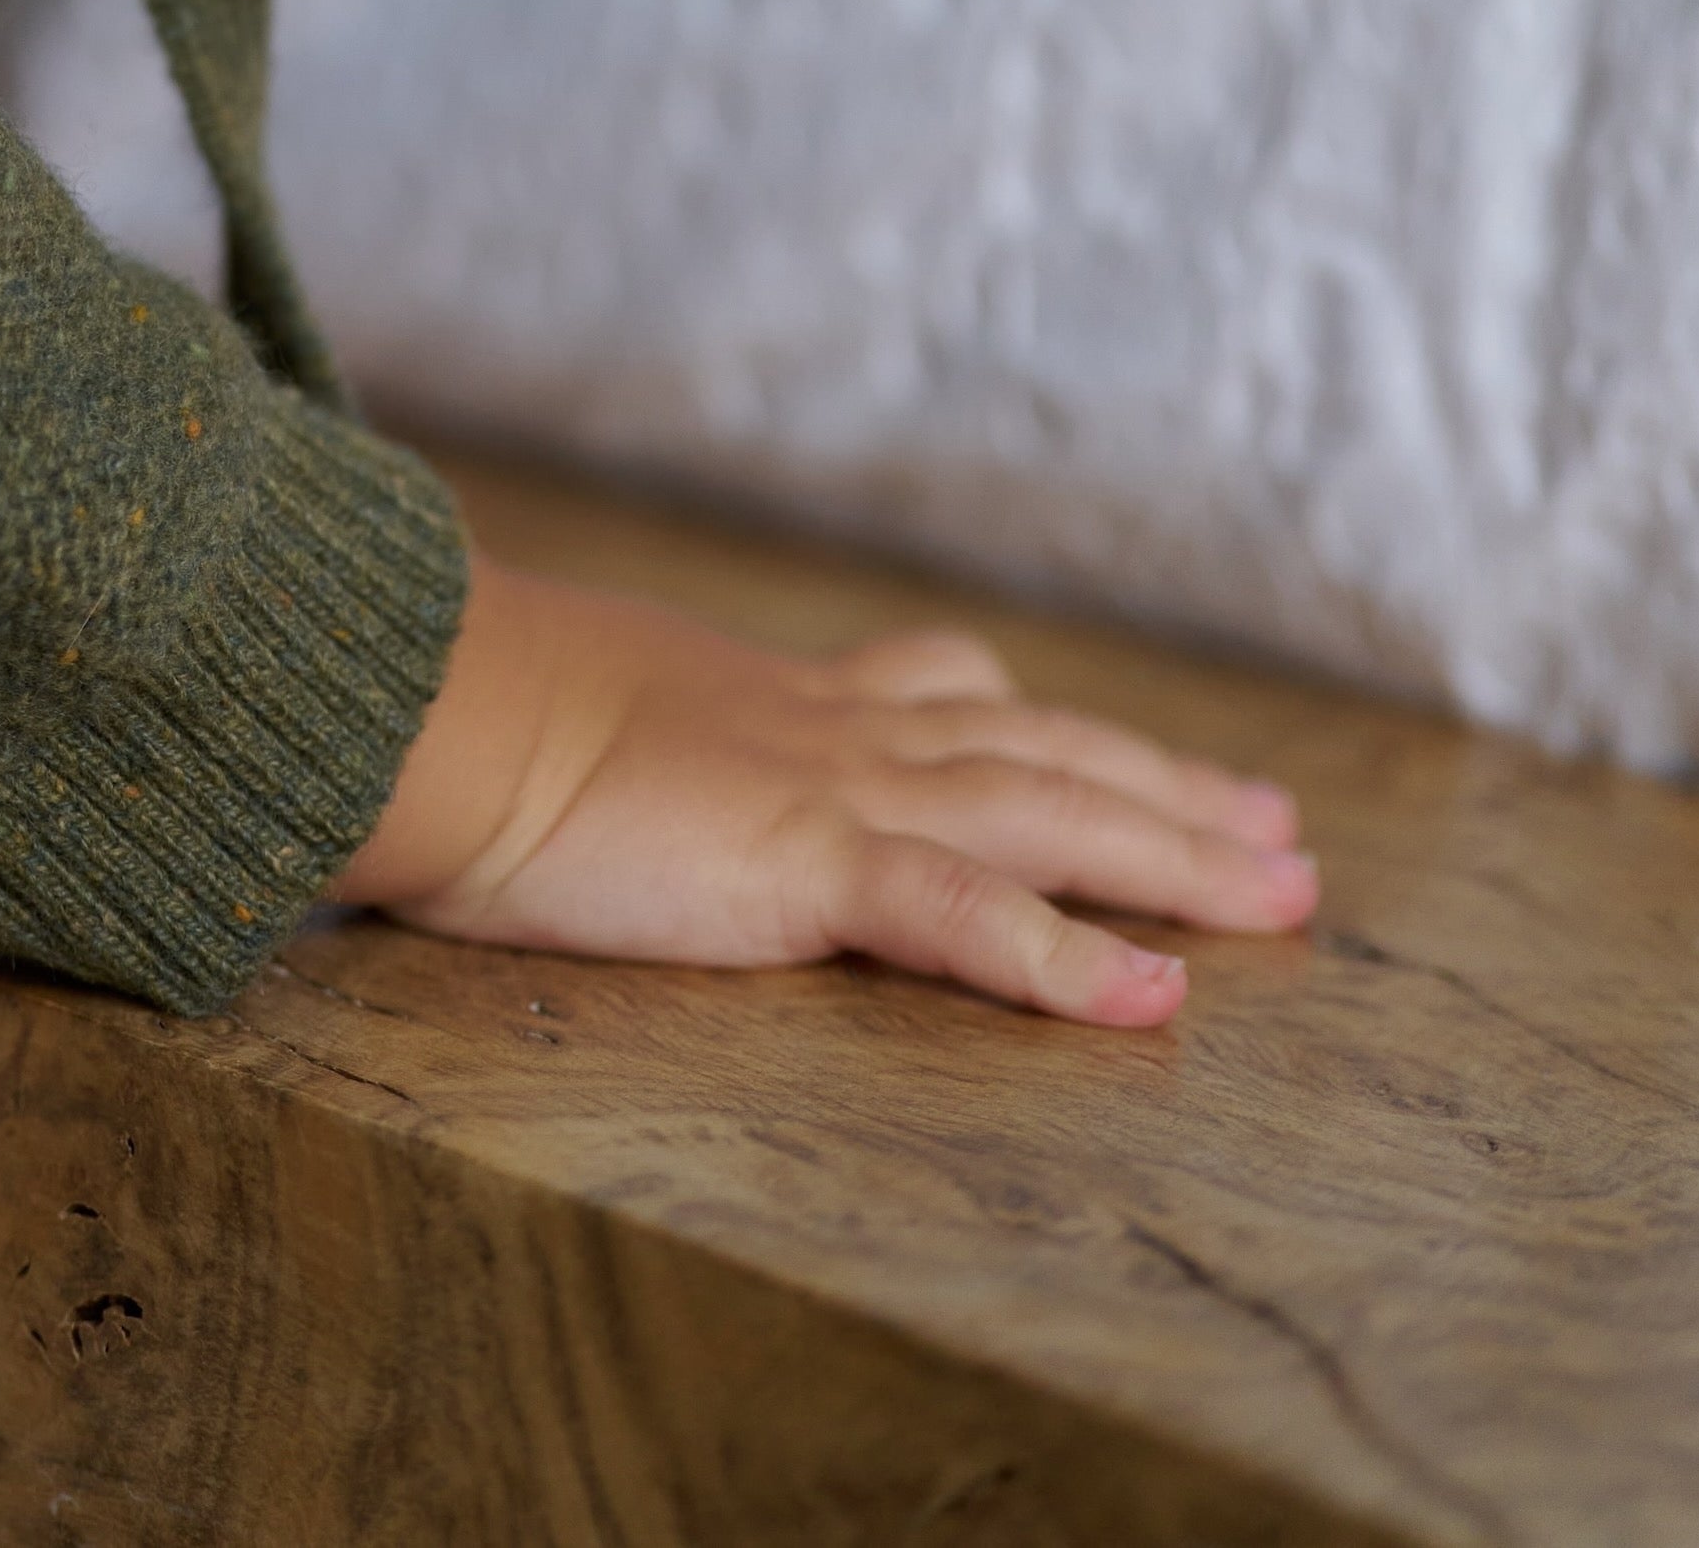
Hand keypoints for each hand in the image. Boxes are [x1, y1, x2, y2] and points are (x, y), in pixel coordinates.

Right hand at [334, 557, 1316, 1029]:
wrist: (411, 704)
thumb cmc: (440, 721)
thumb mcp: (550, 728)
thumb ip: (596, 754)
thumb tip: (552, 778)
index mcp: (763, 703)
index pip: (938, 697)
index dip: (1046, 725)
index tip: (1126, 744)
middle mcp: (821, 728)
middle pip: (1037, 746)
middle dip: (1164, 785)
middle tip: (1279, 823)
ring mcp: (825, 787)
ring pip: (1048, 810)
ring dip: (1177, 851)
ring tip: (1287, 891)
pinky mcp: (805, 860)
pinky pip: (967, 916)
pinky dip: (1068, 959)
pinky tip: (1154, 1001)